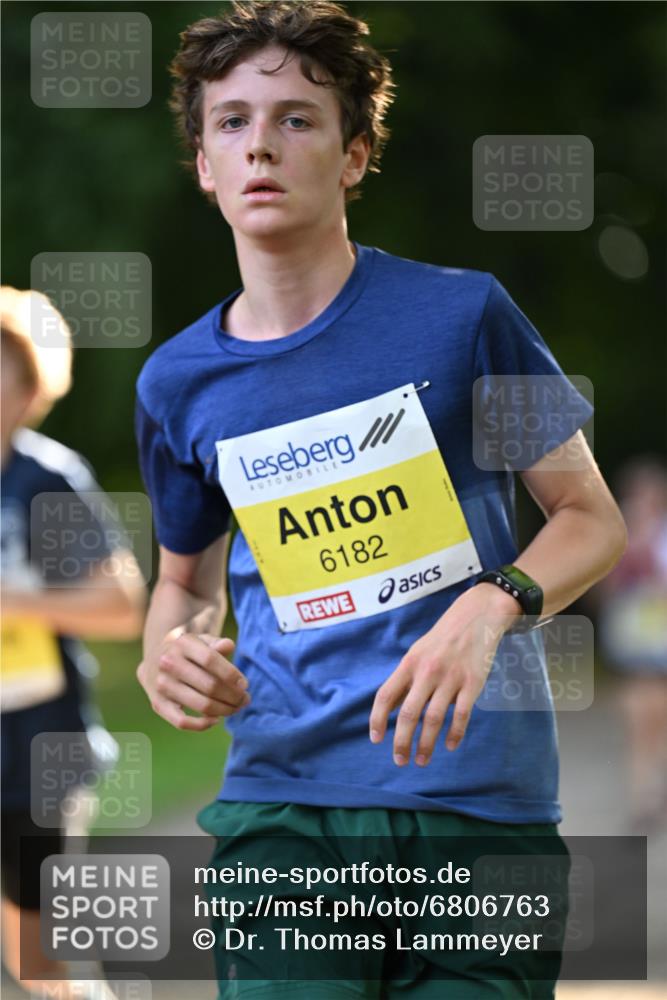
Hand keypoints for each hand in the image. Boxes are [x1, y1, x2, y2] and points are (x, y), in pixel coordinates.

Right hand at [137, 632, 249, 731]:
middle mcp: (168, 663)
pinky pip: (182, 722)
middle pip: (209, 685)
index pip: (210, 660)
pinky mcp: (158, 704)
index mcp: (182, 644)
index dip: (231, 674)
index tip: (245, 685)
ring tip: (235, 708)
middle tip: (245, 700)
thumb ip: (216, 643)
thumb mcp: (201, 641)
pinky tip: (216, 719)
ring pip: (201, 705)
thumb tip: (228, 646)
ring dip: (224, 710)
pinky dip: (202, 724)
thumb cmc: (188, 652)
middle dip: (233, 696)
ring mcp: (162, 685)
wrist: (154, 661)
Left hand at [369, 584, 519, 765]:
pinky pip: (461, 715)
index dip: (378, 720)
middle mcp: (427, 672)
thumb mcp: (416, 653)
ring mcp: (450, 678)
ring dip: (426, 745)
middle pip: (408, 714)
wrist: (476, 617)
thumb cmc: (442, 639)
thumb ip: (404, 680)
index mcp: (409, 664)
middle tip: (400, 761)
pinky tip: (449, 746)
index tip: (376, 740)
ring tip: (421, 760)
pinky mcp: (472, 683)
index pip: (386, 695)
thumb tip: (387, 708)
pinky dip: (455, 733)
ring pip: (434, 719)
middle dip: (401, 742)